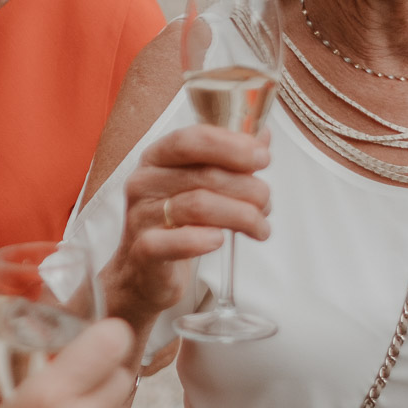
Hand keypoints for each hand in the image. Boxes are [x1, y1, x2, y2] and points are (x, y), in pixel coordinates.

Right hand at [102, 125, 270, 329]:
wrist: (143, 273)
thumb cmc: (175, 223)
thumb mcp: (198, 185)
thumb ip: (228, 158)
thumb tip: (263, 135)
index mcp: (157, 158)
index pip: (191, 140)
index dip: (231, 146)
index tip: (263, 158)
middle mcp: (144, 182)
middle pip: (204, 175)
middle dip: (247, 188)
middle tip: (267, 203)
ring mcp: (140, 216)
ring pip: (198, 206)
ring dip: (241, 216)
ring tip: (260, 227)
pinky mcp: (143, 250)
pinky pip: (175, 242)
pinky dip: (202, 241)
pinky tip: (220, 241)